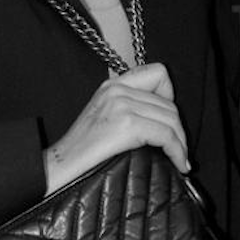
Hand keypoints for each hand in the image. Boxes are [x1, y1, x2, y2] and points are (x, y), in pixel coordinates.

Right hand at [43, 63, 188, 193]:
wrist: (58, 166)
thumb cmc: (80, 150)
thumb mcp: (105, 116)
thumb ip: (129, 108)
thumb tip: (164, 120)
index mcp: (112, 84)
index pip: (158, 73)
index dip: (170, 97)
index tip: (170, 121)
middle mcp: (117, 89)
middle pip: (169, 103)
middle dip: (179, 129)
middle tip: (179, 149)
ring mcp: (121, 104)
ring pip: (171, 119)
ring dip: (181, 143)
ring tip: (180, 159)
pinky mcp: (126, 124)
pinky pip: (167, 135)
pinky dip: (178, 152)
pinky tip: (179, 164)